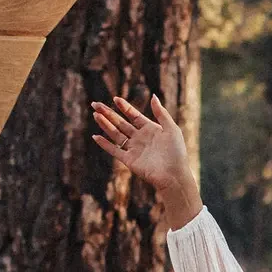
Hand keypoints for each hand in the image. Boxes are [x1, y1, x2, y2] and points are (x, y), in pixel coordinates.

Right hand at [91, 93, 202, 227]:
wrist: (173, 174)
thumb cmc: (176, 152)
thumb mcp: (171, 128)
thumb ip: (161, 113)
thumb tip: (153, 96)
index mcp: (150, 129)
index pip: (133, 115)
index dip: (124, 107)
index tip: (115, 98)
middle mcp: (140, 138)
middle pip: (121, 123)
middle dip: (108, 113)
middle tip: (95, 104)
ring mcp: (133, 149)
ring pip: (115, 134)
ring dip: (105, 124)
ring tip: (95, 114)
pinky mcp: (129, 160)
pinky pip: (114, 150)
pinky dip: (105, 144)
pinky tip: (95, 136)